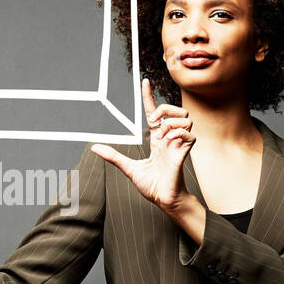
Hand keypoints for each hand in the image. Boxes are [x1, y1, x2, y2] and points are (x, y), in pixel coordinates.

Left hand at [90, 77, 195, 211]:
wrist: (163, 200)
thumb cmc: (152, 186)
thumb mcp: (128, 168)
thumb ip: (114, 157)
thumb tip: (95, 148)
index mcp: (157, 140)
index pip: (154, 112)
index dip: (149, 97)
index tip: (144, 82)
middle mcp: (169, 138)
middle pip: (175, 110)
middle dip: (165, 108)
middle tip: (154, 120)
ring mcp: (178, 144)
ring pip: (186, 118)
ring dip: (172, 122)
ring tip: (162, 136)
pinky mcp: (184, 153)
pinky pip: (189, 134)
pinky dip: (178, 133)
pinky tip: (168, 142)